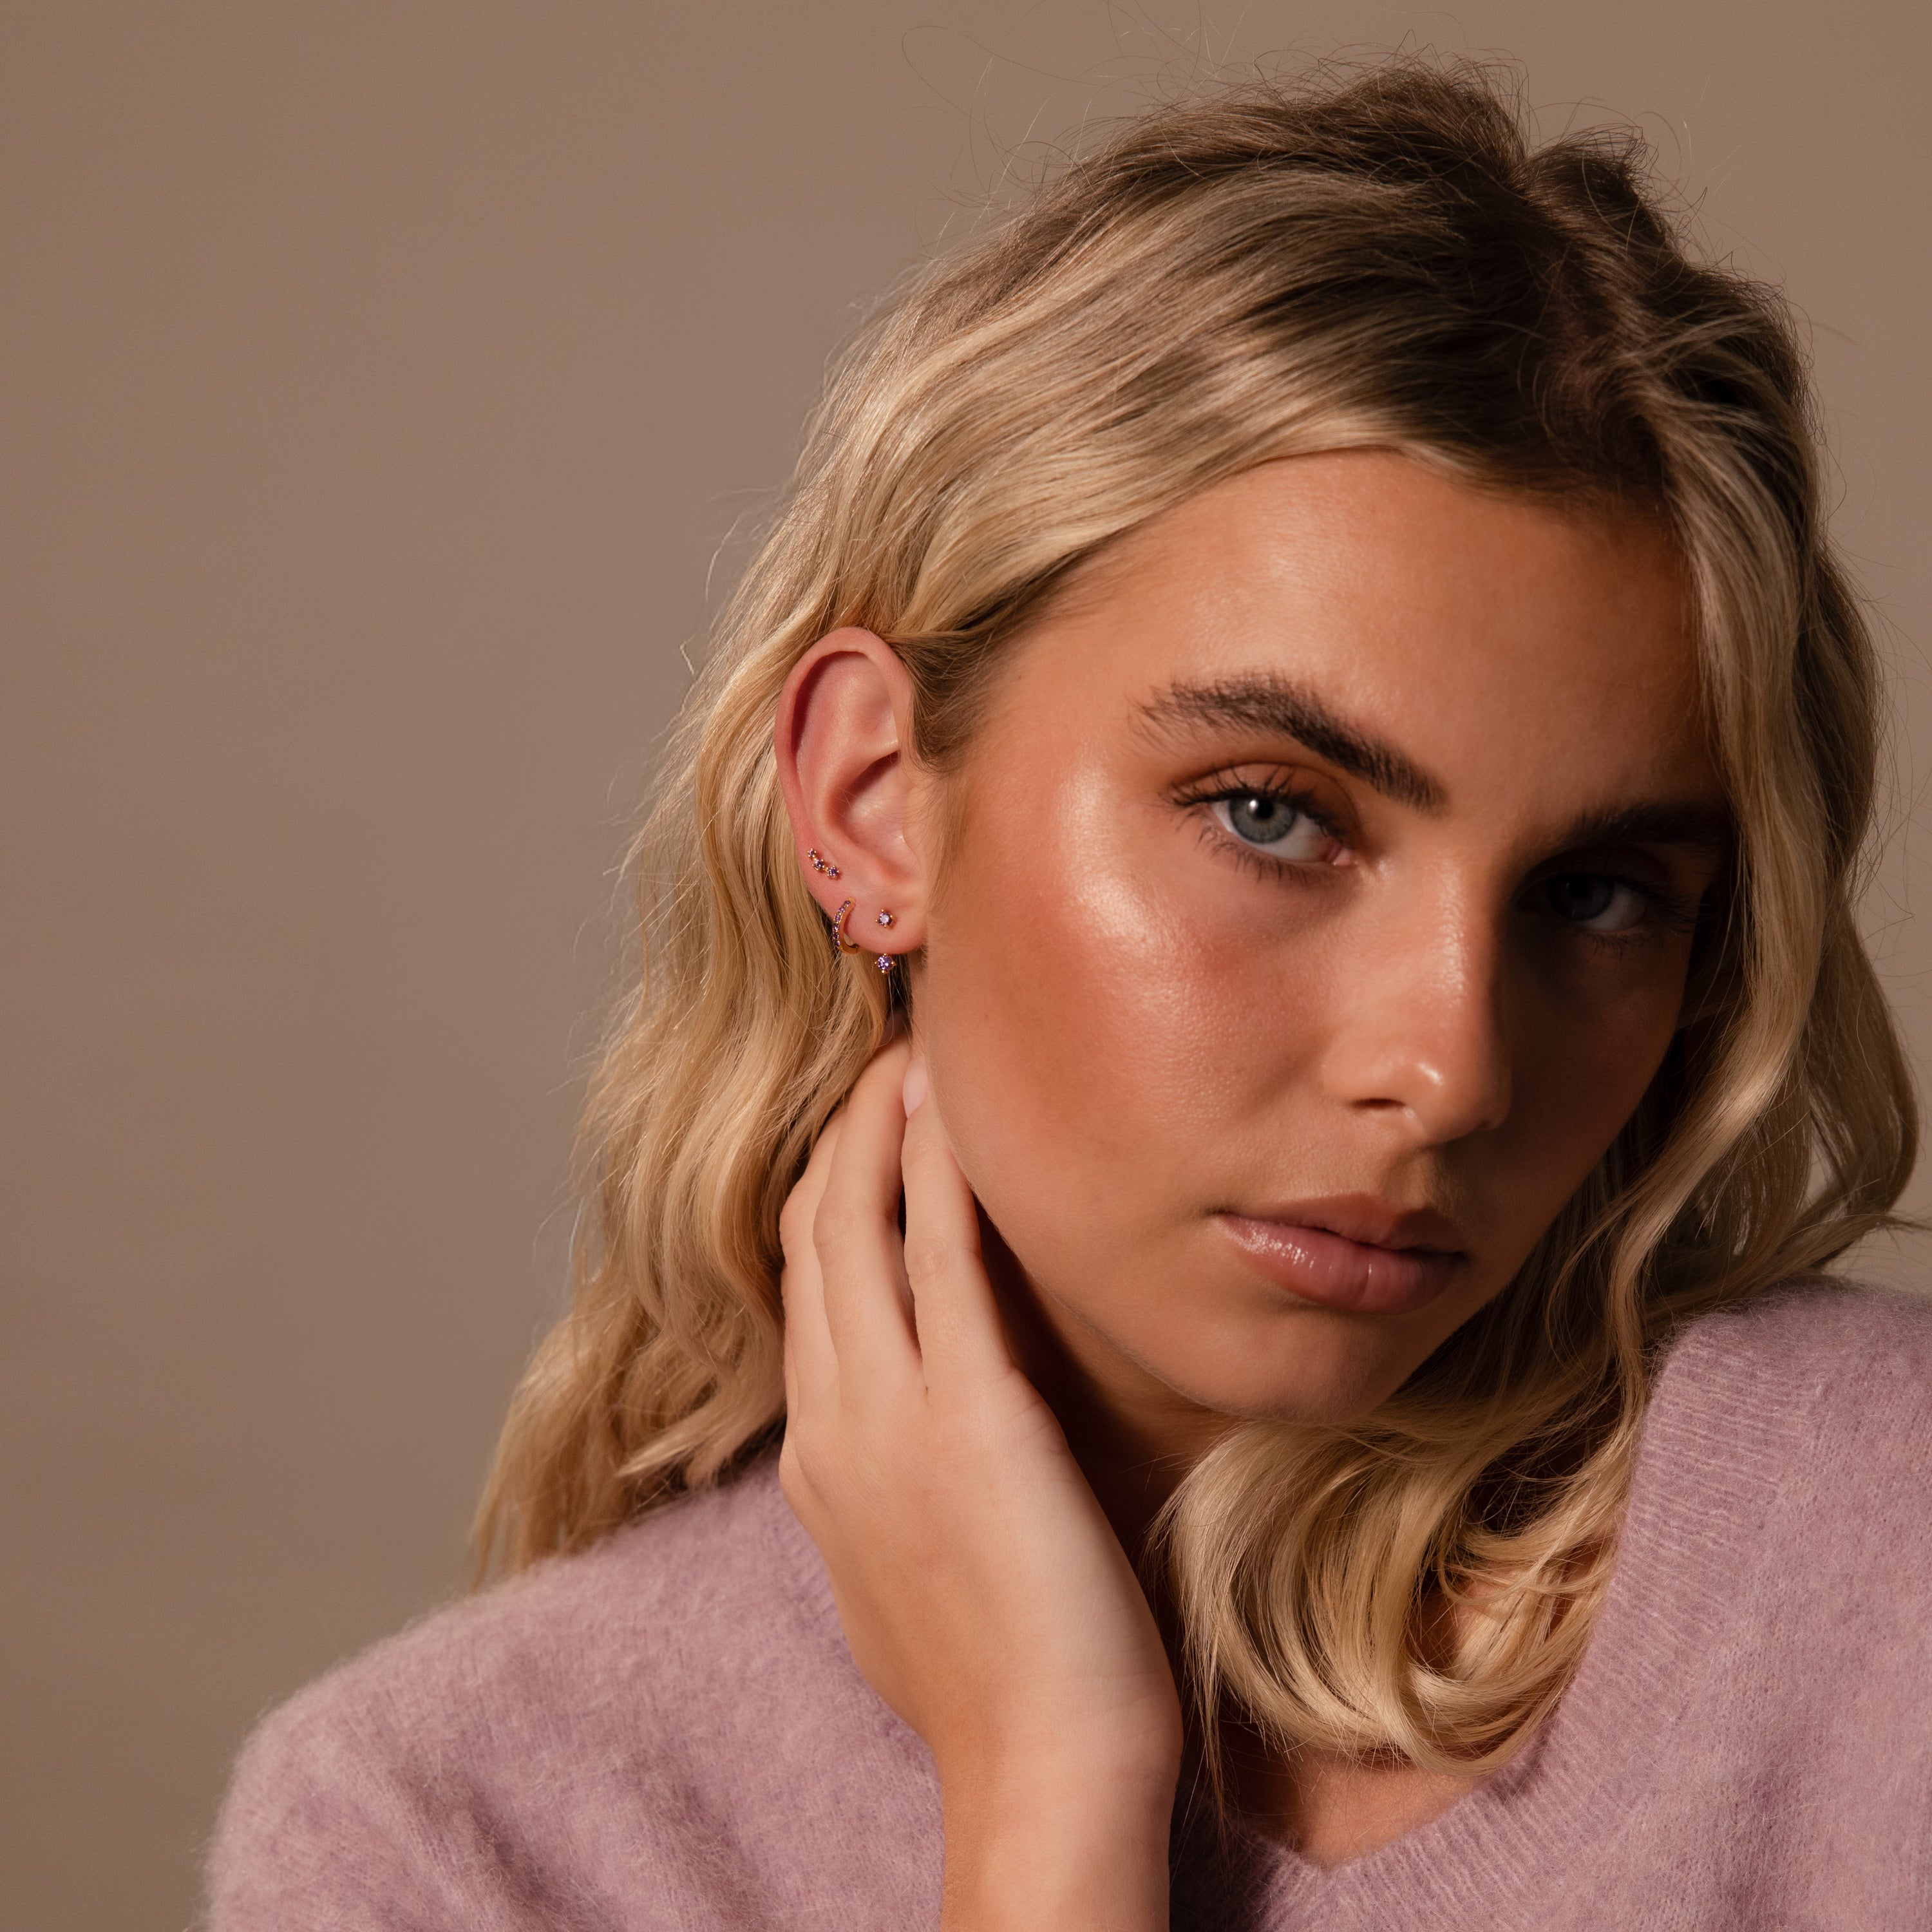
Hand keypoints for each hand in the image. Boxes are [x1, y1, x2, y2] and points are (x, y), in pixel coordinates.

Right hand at [779, 1040, 1180, 1930]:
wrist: (1041, 1773)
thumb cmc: (1002, 1683)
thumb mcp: (909, 1575)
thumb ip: (892, 1491)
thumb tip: (908, 1450)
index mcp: (823, 1461)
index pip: (808, 1294)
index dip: (831, 1198)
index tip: (869, 1133)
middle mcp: (835, 1423)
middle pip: (813, 1240)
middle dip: (842, 1139)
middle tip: (885, 1062)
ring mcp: (889, 1415)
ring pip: (853, 1229)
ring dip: (879, 1129)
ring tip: (913, 1054)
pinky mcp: (969, 1412)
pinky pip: (940, 1258)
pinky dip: (938, 1171)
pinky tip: (951, 1110)